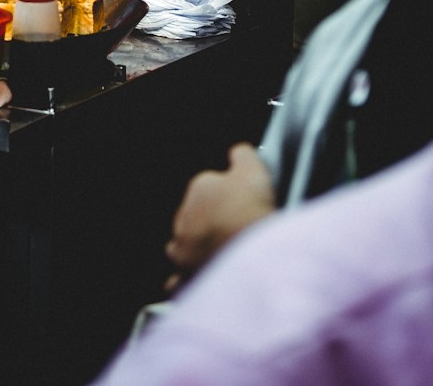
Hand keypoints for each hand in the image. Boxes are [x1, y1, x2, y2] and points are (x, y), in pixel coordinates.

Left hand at [164, 144, 275, 288]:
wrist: (251, 254)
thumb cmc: (251, 210)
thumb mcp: (253, 168)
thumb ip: (243, 155)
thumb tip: (238, 152)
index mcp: (198, 187)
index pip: (209, 185)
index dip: (227, 193)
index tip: (241, 202)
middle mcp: (184, 217)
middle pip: (194, 215)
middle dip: (208, 221)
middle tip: (233, 229)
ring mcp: (182, 249)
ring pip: (181, 246)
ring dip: (194, 248)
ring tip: (214, 253)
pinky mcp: (185, 277)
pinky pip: (179, 279)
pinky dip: (185, 279)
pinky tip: (196, 279)